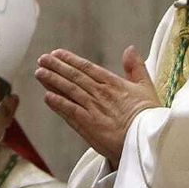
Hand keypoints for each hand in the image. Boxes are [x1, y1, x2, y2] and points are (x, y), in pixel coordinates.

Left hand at [36, 47, 159, 164]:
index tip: (57, 53)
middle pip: (74, 77)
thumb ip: (136, 68)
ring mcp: (93, 108)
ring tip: (39, 73)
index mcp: (114, 83)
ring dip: (53, 81)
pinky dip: (58, 103)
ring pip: (69, 91)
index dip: (71, 60)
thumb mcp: (146, 87)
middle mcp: (101, 93)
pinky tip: (47, 96)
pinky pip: (70, 111)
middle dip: (56, 67)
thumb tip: (130, 49)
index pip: (88, 68)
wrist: (148, 138)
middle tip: (42, 59)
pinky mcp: (89, 125)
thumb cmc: (149, 116)